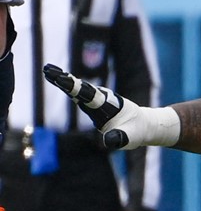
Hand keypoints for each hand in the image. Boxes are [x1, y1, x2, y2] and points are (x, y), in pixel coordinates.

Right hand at [42, 64, 178, 149]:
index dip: (76, 88)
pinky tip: (56, 79)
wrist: (143, 126)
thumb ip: (120, 137)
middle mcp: (102, 99)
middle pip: (81, 88)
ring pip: (79, 89)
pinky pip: (79, 93)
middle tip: (48, 70)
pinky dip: (68, 86)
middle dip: (65, 80)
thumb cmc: (135, 132)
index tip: (63, 79)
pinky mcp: (93, 103)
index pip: (90, 95)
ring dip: (64, 80)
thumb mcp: (130, 137)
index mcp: (109, 106)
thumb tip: (110, 140)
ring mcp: (97, 100)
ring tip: (47, 71)